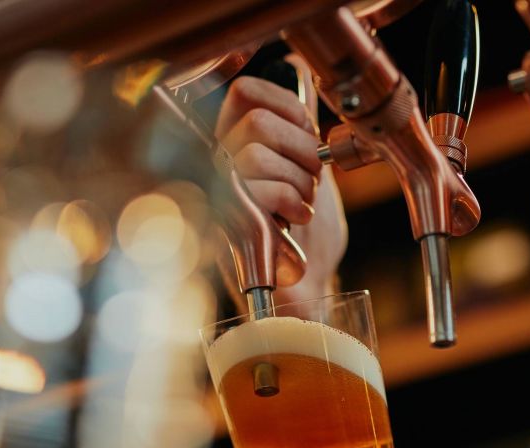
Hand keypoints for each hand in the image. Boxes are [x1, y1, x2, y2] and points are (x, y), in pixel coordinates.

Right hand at [214, 60, 348, 304]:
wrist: (307, 286)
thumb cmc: (306, 235)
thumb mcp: (308, 170)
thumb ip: (298, 128)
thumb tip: (299, 79)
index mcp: (235, 143)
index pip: (245, 92)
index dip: (287, 107)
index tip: (309, 137)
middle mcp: (217, 164)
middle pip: (254, 120)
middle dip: (300, 149)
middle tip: (312, 180)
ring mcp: (218, 194)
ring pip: (254, 152)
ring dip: (298, 180)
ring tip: (304, 204)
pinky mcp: (226, 224)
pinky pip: (255, 188)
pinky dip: (291, 200)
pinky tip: (297, 217)